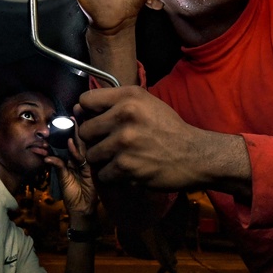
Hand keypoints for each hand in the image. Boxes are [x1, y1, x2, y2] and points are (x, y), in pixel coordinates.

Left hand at [44, 119, 98, 219]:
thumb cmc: (72, 194)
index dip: (72, 130)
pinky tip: (66, 146)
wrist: (82, 210)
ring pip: (81, 147)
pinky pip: (78, 161)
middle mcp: (83, 160)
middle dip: (76, 128)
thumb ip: (57, 166)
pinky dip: (71, 154)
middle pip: (80, 141)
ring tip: (71, 123)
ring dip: (75, 136)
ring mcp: (87, 165)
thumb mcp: (62, 178)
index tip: (68, 117)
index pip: (75, 142)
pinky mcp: (88, 172)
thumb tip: (48, 156)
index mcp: (77, 159)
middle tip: (73, 114)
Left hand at [75, 87, 250, 194]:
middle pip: (85, 131)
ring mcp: (124, 143)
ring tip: (123, 157)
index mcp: (129, 97)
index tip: (97, 120)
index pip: (85, 101)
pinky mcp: (126, 167)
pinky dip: (114, 176)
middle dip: (95, 140)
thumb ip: (115, 103)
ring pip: (92, 155)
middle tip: (112, 143)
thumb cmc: (168, 129)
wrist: (195, 156)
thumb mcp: (146, 104)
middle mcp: (124, 116)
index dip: (88, 113)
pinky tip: (130, 169)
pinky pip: (103, 174)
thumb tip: (77, 110)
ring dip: (104, 160)